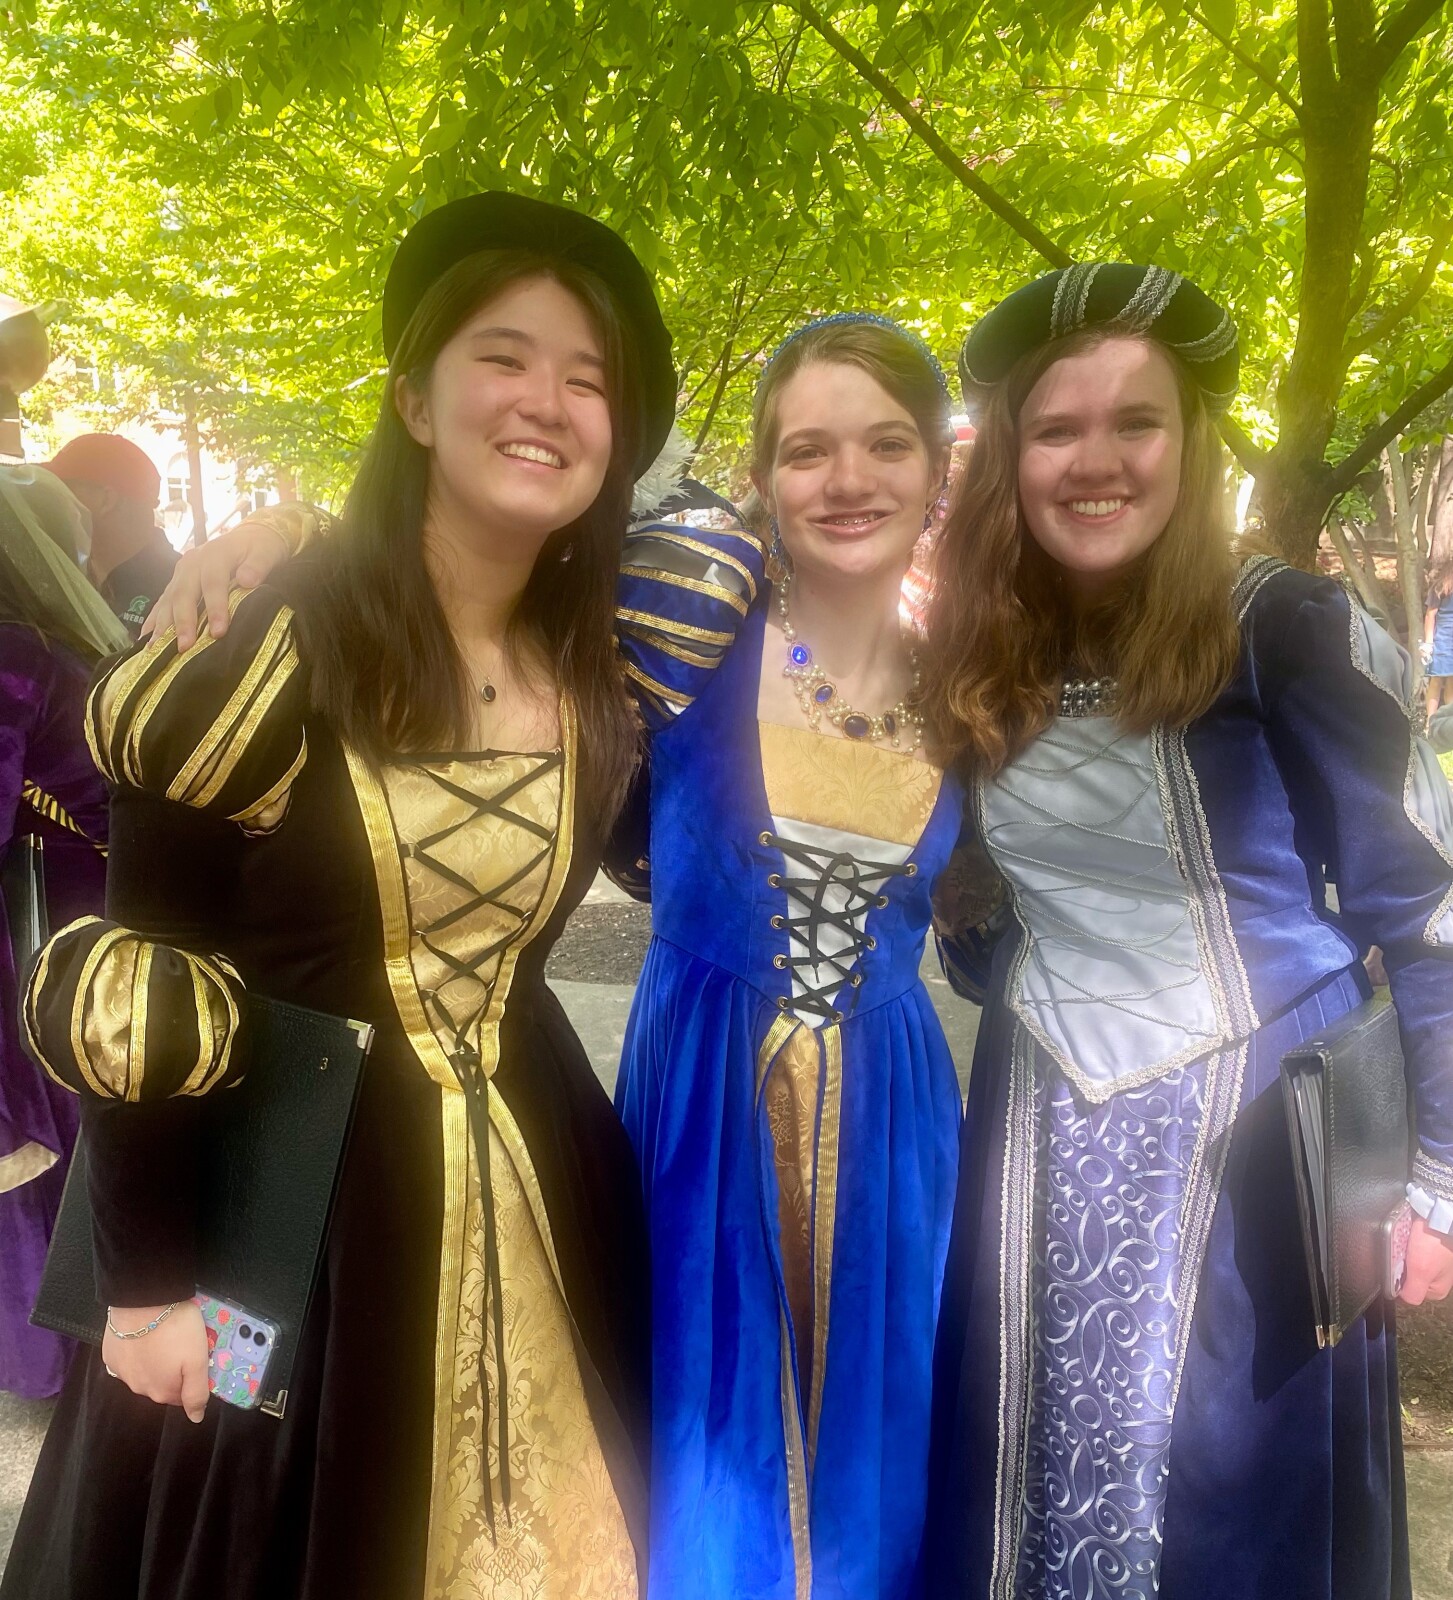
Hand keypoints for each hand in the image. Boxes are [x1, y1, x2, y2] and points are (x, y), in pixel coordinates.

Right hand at [102, 1300, 210, 1421]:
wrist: (142, 1302)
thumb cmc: (176, 1329)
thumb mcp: (198, 1359)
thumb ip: (197, 1393)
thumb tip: (195, 1418)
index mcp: (162, 1392)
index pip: (182, 1396)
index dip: (191, 1378)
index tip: (197, 1358)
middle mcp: (139, 1388)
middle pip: (162, 1384)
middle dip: (173, 1369)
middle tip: (181, 1343)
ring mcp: (121, 1373)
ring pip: (143, 1373)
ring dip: (154, 1361)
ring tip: (162, 1337)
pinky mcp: (110, 1356)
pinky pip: (127, 1360)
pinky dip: (136, 1352)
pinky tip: (143, 1336)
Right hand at [142, 524, 289, 648]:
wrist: (248, 538)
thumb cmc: (259, 549)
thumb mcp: (266, 552)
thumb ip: (258, 565)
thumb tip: (247, 580)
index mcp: (215, 554)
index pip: (213, 582)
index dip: (215, 608)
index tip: (218, 632)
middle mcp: (192, 563)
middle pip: (184, 593)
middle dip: (183, 622)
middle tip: (184, 647)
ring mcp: (181, 573)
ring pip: (168, 599)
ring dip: (163, 625)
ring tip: (157, 649)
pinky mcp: (176, 582)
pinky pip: (162, 602)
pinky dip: (154, 620)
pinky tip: (146, 639)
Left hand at [1398, 1216, 1452, 1304]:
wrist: (1440, 1217)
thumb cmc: (1435, 1244)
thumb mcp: (1421, 1272)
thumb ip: (1412, 1292)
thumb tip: (1404, 1299)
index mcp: (1436, 1290)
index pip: (1406, 1292)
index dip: (1397, 1280)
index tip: (1398, 1268)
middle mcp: (1436, 1278)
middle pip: (1406, 1276)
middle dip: (1400, 1264)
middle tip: (1403, 1252)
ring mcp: (1433, 1262)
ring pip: (1406, 1261)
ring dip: (1402, 1252)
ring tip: (1405, 1241)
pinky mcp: (1429, 1248)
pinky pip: (1410, 1248)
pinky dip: (1406, 1241)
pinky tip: (1408, 1235)